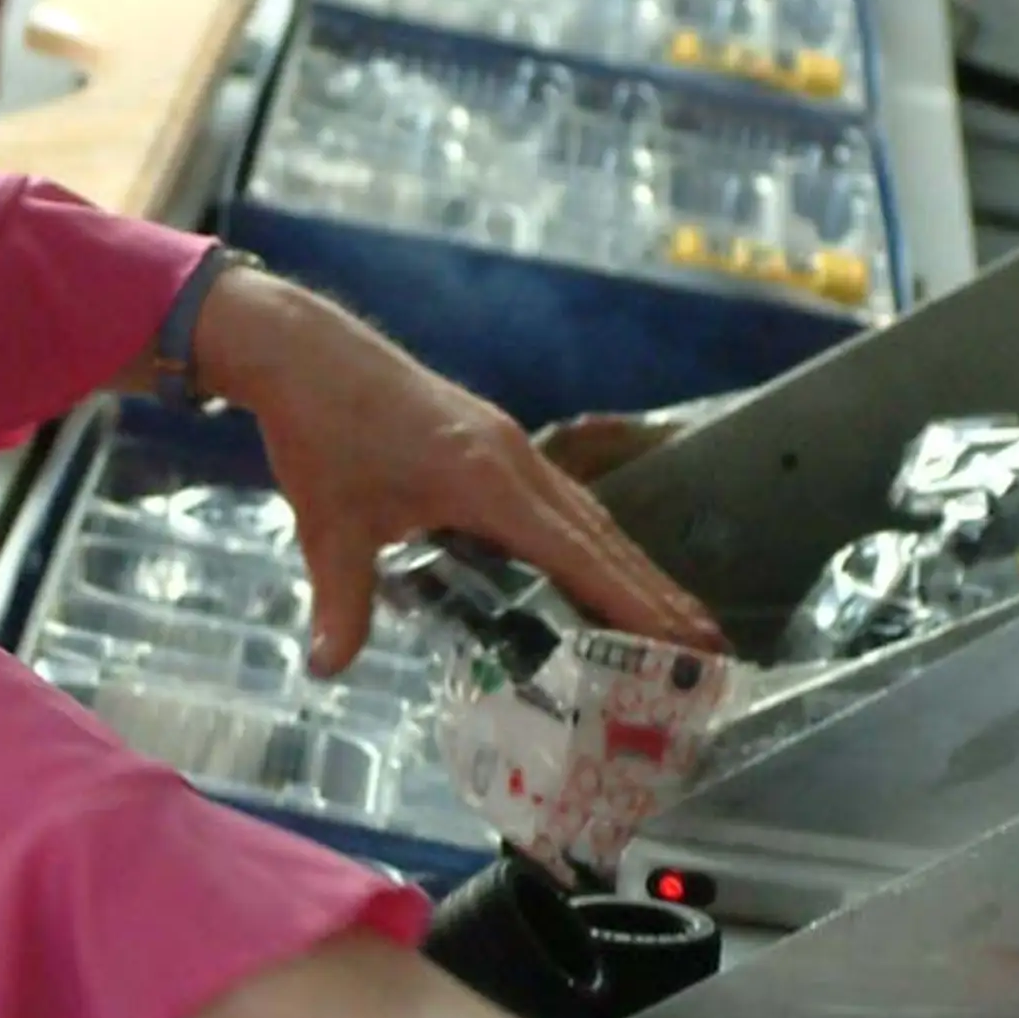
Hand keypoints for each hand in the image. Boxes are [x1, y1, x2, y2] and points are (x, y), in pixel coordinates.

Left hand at [192, 267, 717, 674]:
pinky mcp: (496, 443)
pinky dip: (595, 544)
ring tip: (678, 624)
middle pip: (604, 537)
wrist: (307, 350)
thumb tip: (330, 666)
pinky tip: (602, 575)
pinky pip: (564, 502)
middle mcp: (516, 462)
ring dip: (633, 570)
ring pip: (590, 517)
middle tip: (711, 651)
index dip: (632, 602)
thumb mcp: (327, 522)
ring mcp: (511, 447)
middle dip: (657, 596)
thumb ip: (343, 597)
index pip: (579, 554)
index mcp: (487, 480)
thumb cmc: (321, 431)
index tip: (682, 643)